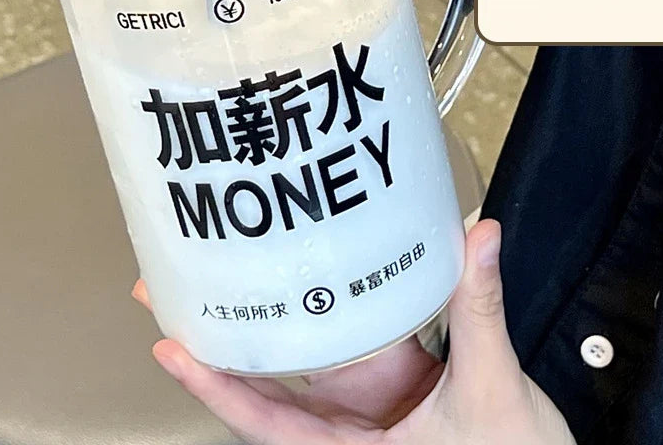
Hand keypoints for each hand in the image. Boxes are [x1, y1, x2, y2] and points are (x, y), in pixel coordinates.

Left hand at [142, 220, 575, 444]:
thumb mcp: (492, 389)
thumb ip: (478, 312)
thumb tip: (479, 237)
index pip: (264, 420)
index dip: (214, 385)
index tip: (170, 348)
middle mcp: (347, 429)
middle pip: (265, 389)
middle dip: (216, 345)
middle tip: (172, 296)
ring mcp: (365, 410)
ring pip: (298, 372)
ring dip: (259, 331)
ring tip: (219, 284)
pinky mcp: (388, 391)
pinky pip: (341, 356)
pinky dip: (317, 326)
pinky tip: (299, 292)